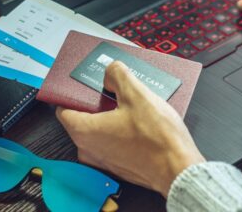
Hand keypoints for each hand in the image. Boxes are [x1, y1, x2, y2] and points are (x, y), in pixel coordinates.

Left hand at [56, 61, 204, 196]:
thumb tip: (111, 73)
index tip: (88, 85)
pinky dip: (122, 131)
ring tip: (133, 104)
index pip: (63, 108)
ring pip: (99, 131)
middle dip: (98, 103)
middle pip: (83, 119)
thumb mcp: (137, 94)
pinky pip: (112, 143)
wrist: (178, 169)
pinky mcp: (119, 167)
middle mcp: (88, 150)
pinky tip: (141, 122)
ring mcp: (103, 161)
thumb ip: (118, 75)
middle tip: (116, 90)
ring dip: (112, 117)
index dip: (74, 93)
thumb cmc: (157, 139)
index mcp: (84, 131)